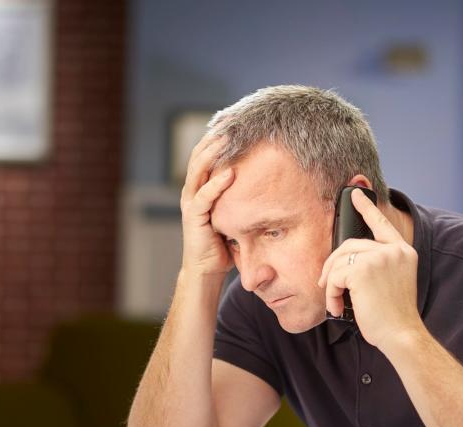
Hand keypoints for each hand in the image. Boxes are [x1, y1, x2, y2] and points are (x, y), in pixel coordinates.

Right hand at [180, 134, 235, 277]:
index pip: (206, 154)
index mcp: (200, 187)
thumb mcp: (234, 213)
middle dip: (215, 137)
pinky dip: (216, 184)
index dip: (218, 136)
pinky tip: (230, 173)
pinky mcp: (193, 218)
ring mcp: (191, 203)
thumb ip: (242, 196)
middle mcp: (192, 191)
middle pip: (199, 156)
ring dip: (213, 153)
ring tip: (228, 138)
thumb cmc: (223, 243)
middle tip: (232, 120)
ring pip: (198, 171)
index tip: (235, 120)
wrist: (206, 270)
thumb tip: (271, 181)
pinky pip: (203, 197)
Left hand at [317, 189, 424, 348]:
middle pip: (349, 245)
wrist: (401, 334)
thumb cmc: (393, 316)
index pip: (382, 223)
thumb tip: (343, 261)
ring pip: (339, 261)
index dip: (366, 207)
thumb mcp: (391, 283)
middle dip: (332, 265)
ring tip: (336, 303)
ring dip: (331, 284)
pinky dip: (331, 293)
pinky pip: (334, 276)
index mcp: (403, 251)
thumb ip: (376, 265)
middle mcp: (394, 250)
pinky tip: (337, 307)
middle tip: (325, 284)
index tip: (354, 193)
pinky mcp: (363, 269)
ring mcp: (379, 257)